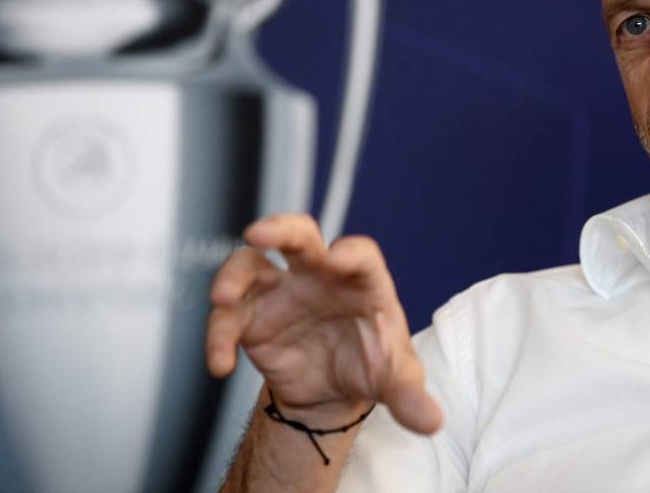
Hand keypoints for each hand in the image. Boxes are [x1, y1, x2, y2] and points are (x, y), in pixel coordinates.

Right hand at [206, 214, 442, 434]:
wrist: (335, 389)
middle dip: (279, 227)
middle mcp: (318, 276)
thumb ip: (410, 397)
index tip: (337, 259)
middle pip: (299, 235)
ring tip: (222, 299)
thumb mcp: (395, 380)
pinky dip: (218, 335)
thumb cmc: (372, 364)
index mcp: (361, 281)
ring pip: (251, 264)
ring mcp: (282, 291)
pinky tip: (220, 362)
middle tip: (259, 233)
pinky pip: (229, 317)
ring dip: (232, 276)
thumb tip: (431, 422)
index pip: (360, 255)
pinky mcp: (253, 317)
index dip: (349, 253)